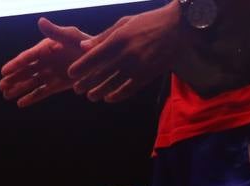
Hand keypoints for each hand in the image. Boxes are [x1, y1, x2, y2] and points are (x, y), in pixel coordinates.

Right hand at [0, 19, 91, 106]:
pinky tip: (20, 104)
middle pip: (27, 71)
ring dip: (19, 89)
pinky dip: (32, 98)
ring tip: (6, 96)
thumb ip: (55, 31)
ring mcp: (52, 73)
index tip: (3, 71)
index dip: (15, 64)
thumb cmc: (87, 45)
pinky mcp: (58, 85)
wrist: (103, 61)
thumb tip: (40, 21)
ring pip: (32, 83)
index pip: (28, 56)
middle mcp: (47, 60)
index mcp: (47, 47)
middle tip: (1, 87)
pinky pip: (42, 92)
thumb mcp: (72, 36)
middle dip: (13, 79)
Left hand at [67, 2, 182, 103]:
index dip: (79, 68)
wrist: (178, 27)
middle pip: (98, 74)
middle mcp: (125, 55)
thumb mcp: (124, 23)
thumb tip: (83, 47)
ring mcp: (136, 67)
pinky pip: (128, 90)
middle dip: (85, 84)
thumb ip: (102, 37)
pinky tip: (109, 98)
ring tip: (91, 96)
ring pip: (111, 85)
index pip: (92, 58)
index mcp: (117, 40)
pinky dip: (117, 96)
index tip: (71, 74)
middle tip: (77, 89)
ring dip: (98, 93)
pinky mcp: (147, 75)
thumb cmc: (148, 22)